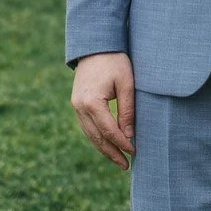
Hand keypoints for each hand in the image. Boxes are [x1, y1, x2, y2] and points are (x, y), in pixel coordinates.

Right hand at [71, 52, 135, 169]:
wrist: (95, 45)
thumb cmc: (115, 61)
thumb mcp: (126, 84)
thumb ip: (127, 111)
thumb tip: (129, 136)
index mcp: (91, 102)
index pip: (109, 131)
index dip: (122, 144)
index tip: (134, 152)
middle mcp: (79, 107)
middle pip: (96, 137)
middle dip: (111, 153)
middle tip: (126, 166)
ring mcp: (75, 106)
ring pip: (89, 134)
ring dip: (103, 148)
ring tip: (118, 160)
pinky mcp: (77, 104)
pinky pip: (86, 126)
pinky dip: (97, 137)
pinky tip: (108, 145)